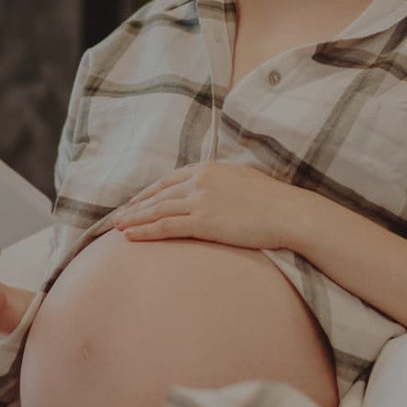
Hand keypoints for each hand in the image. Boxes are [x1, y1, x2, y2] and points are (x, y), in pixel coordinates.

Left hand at [111, 161, 305, 249]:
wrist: (289, 213)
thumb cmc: (273, 201)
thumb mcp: (243, 179)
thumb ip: (222, 182)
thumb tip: (215, 189)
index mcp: (209, 168)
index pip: (170, 180)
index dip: (149, 192)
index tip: (136, 202)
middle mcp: (200, 181)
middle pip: (158, 194)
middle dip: (136, 207)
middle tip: (118, 217)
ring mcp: (200, 200)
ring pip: (157, 210)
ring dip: (134, 219)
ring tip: (116, 228)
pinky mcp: (203, 221)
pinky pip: (165, 227)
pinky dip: (145, 232)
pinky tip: (130, 237)